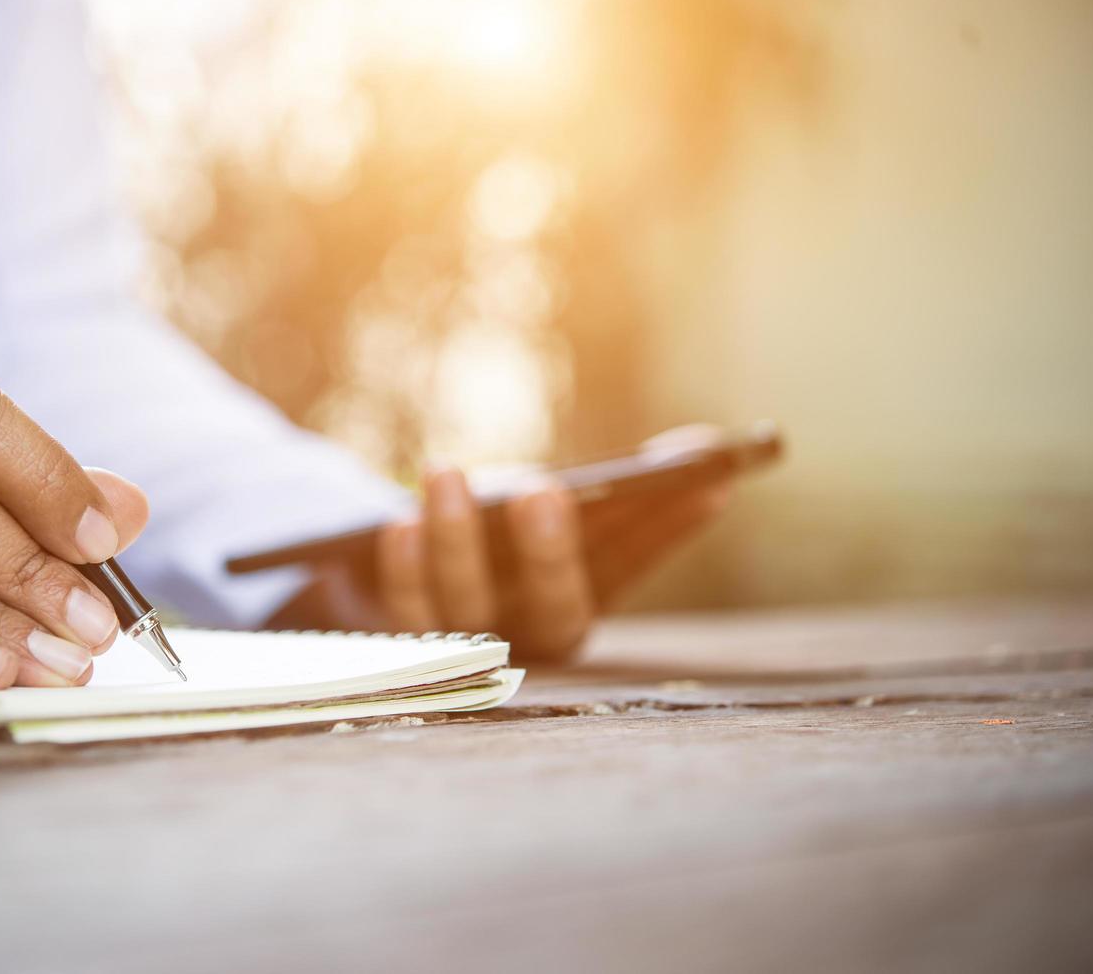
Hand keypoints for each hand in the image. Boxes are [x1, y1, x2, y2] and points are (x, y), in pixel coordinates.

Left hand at [270, 425, 730, 663]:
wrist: (387, 596)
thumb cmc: (492, 548)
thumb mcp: (549, 520)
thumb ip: (620, 496)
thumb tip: (705, 444)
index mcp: (575, 606)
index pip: (632, 565)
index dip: (667, 528)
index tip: (705, 480)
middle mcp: (528, 641)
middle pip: (551, 611)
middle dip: (549, 553)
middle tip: (541, 489)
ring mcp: (465, 649)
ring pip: (462, 612)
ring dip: (454, 544)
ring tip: (444, 471)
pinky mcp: (399, 647)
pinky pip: (402, 618)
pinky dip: (402, 574)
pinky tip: (398, 524)